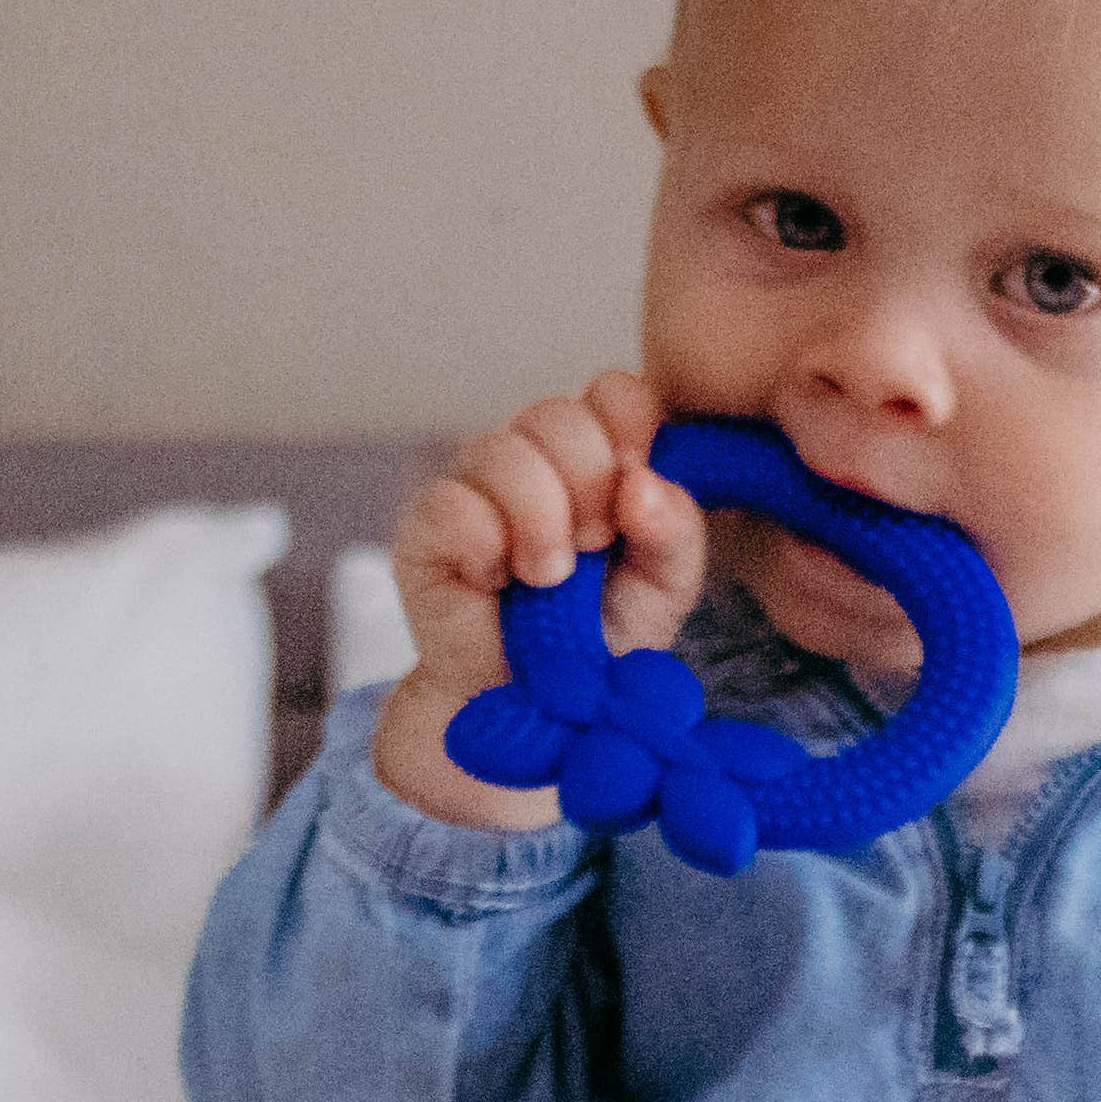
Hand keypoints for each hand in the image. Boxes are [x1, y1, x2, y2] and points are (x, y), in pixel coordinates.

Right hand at [370, 373, 710, 825]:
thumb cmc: (599, 637)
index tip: (633, 498)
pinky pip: (453, 503)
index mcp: (595, 456)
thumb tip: (641, 483)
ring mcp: (474, 484)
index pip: (614, 392)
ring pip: (502, 450)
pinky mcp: (425, 524)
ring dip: (540, 523)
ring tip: (547, 579)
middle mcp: (533, 457)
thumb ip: (676, 532)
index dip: (629, 432)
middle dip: (588, 487)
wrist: (537, 709)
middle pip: (559, 414)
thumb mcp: (664, 588)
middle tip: (592, 548)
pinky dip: (485, 548)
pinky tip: (491, 582)